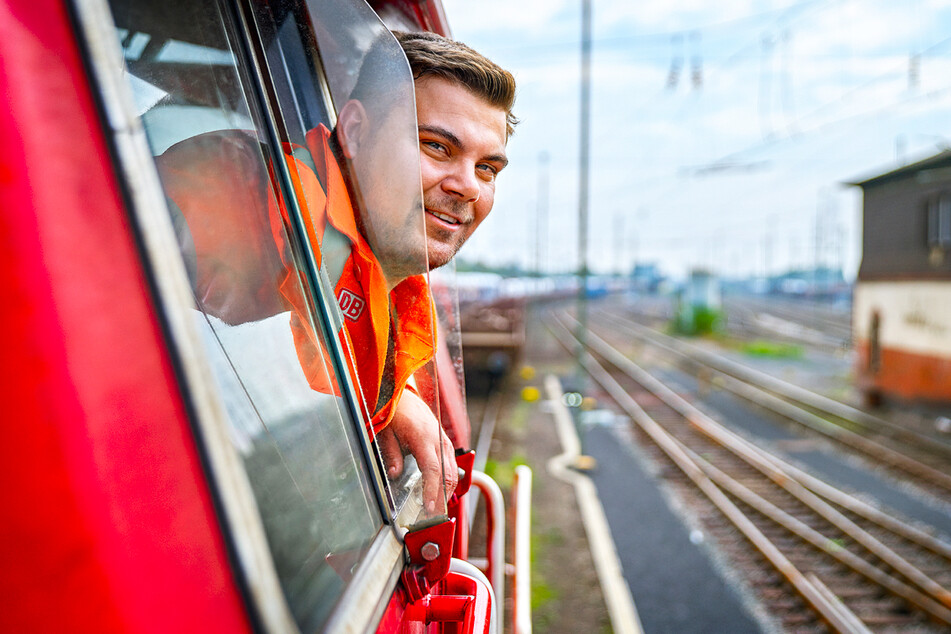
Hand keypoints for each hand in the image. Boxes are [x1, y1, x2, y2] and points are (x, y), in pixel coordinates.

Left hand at [377, 389, 457, 515]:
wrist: (404, 395)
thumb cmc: (394, 412)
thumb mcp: (385, 433)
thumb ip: (392, 455)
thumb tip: (394, 475)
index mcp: (423, 438)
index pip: (433, 470)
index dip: (432, 491)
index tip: (430, 508)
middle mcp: (439, 440)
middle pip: (448, 475)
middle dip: (442, 498)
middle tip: (432, 517)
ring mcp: (445, 442)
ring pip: (453, 472)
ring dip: (446, 492)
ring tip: (435, 509)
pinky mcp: (445, 443)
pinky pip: (451, 466)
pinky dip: (447, 481)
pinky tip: (439, 493)